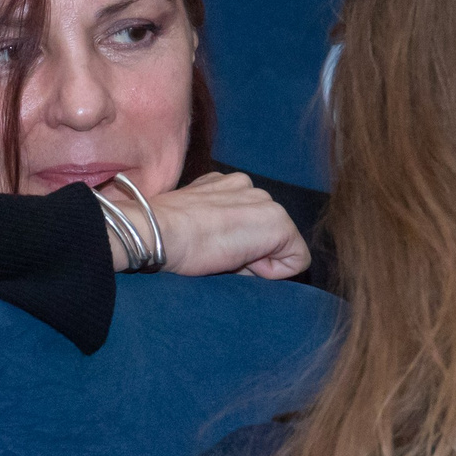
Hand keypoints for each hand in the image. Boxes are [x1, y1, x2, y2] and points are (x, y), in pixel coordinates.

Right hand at [110, 172, 310, 279]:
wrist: (160, 231)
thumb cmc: (166, 233)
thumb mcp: (194, 220)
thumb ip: (218, 223)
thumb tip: (233, 248)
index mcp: (228, 184)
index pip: (246, 223)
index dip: (233, 246)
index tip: (210, 247)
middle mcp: (251, 187)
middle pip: (264, 233)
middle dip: (248, 251)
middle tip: (217, 254)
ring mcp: (267, 202)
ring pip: (278, 244)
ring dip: (257, 257)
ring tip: (224, 255)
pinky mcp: (279, 224)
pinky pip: (295, 259)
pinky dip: (275, 270)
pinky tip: (242, 262)